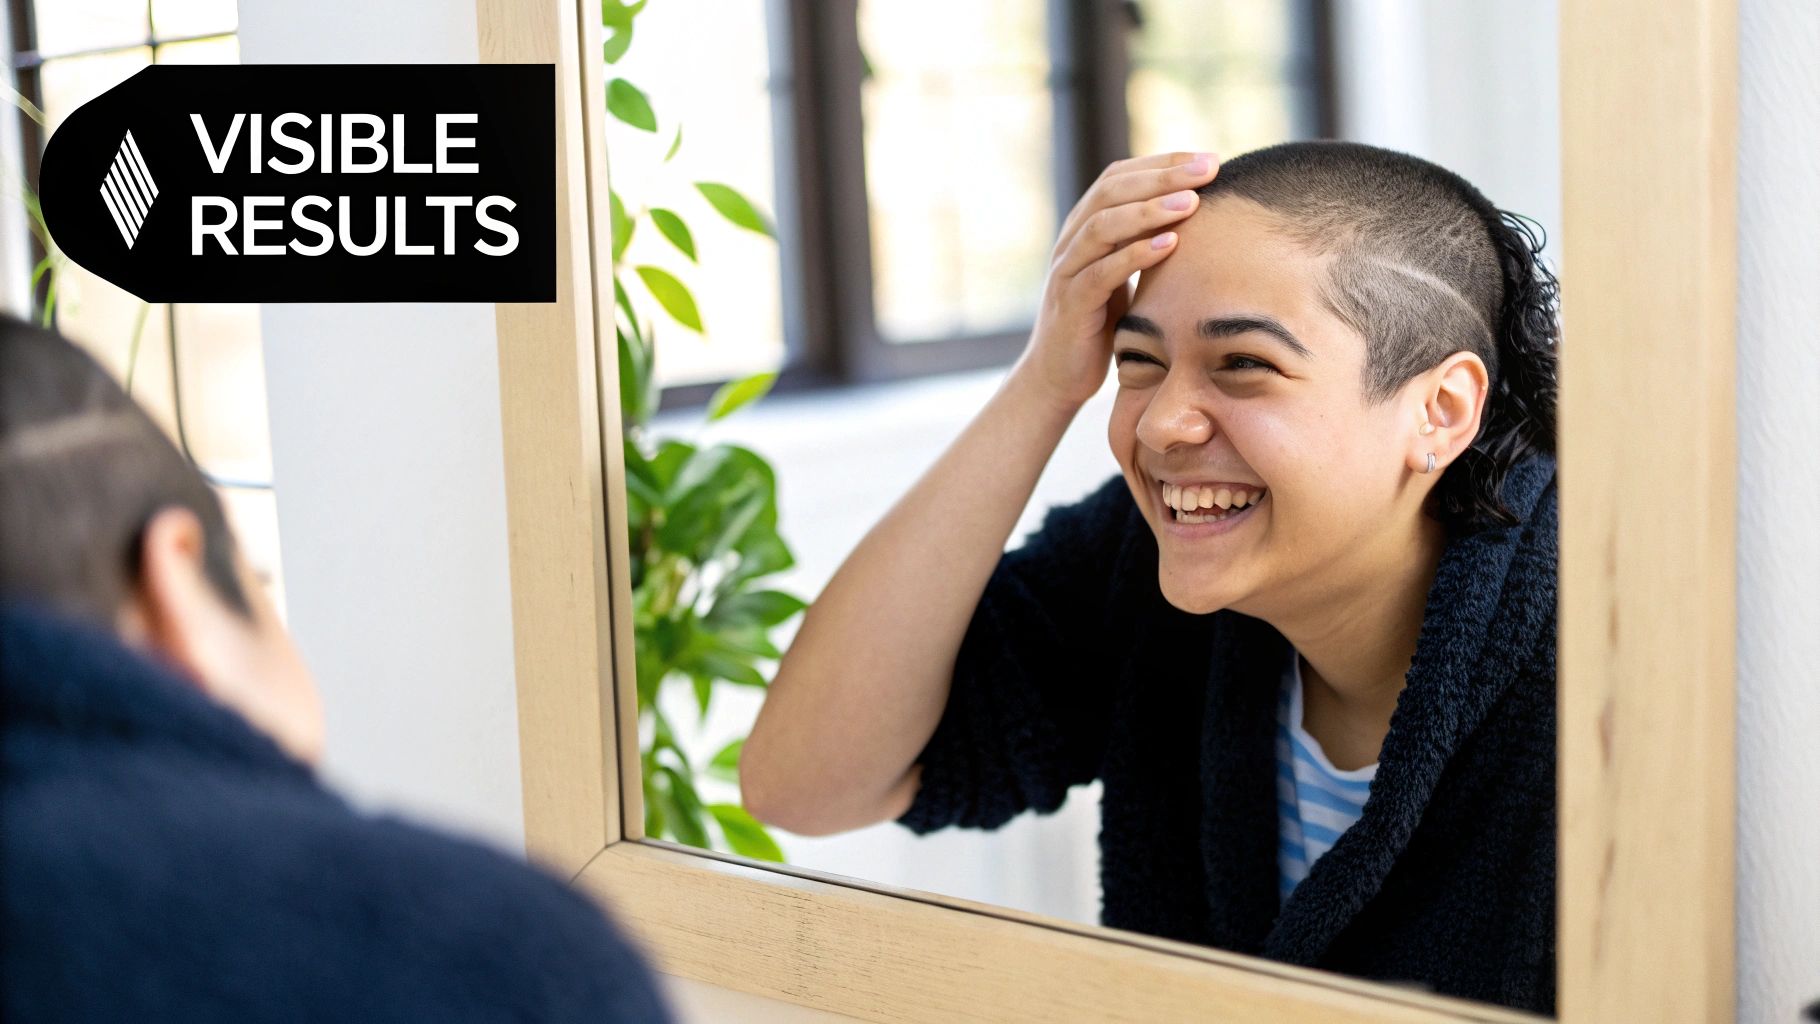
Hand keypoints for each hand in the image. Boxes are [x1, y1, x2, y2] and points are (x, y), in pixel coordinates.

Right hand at [1011, 151, 1219, 410]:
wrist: (1058, 375)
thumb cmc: (1101, 322)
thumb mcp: (1123, 273)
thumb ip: (1143, 241)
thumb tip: (1195, 213)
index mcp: (1084, 226)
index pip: (1119, 176)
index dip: (1162, 163)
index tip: (1208, 159)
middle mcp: (1071, 240)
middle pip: (1112, 190)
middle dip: (1163, 176)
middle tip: (1209, 169)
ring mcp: (1067, 271)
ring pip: (1103, 225)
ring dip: (1149, 210)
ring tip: (1191, 202)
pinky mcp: (1071, 305)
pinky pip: (1101, 273)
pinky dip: (1135, 255)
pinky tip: (1171, 245)